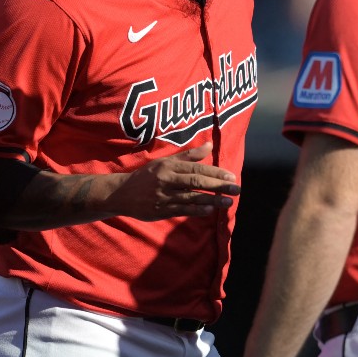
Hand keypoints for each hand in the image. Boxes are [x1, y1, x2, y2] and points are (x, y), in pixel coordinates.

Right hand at [106, 144, 240, 220]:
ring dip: (212, 200)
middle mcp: (166, 180)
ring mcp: (163, 196)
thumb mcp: (165, 162)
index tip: (231, 176)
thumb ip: (188, 155)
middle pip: (196, 182)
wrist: (121, 194)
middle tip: (236, 189)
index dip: (215, 173)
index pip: (196, 169)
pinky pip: (182, 210)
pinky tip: (210, 210)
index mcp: (169, 166)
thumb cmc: (147, 176)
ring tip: (228, 202)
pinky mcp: (160, 211)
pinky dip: (197, 210)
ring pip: (191, 198)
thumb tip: (209, 145)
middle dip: (218, 186)